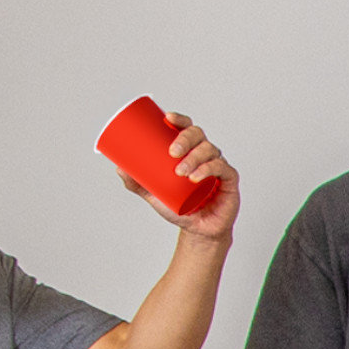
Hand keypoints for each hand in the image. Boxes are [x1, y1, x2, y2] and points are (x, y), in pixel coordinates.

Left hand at [122, 111, 239, 240]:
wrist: (199, 231)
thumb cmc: (180, 208)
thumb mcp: (155, 195)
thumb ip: (137, 183)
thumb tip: (118, 168)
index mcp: (189, 150)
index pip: (187, 127)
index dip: (179, 119)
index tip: (167, 117)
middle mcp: (205, 154)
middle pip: (198, 135)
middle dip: (185, 138)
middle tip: (172, 152)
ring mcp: (219, 166)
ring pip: (209, 150)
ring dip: (194, 157)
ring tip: (181, 172)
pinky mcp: (230, 181)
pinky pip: (222, 168)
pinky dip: (209, 169)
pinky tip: (197, 176)